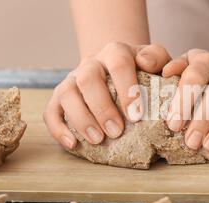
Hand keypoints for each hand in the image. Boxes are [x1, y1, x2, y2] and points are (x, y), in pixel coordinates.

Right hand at [43, 42, 170, 148]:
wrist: (117, 70)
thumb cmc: (142, 71)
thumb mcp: (156, 60)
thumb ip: (157, 58)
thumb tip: (146, 63)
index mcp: (115, 52)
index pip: (118, 63)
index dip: (126, 88)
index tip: (136, 115)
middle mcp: (91, 64)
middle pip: (88, 79)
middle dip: (102, 108)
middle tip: (117, 132)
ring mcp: (72, 80)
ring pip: (66, 93)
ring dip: (80, 118)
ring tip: (97, 139)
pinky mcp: (59, 99)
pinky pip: (51, 111)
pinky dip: (58, 128)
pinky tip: (72, 144)